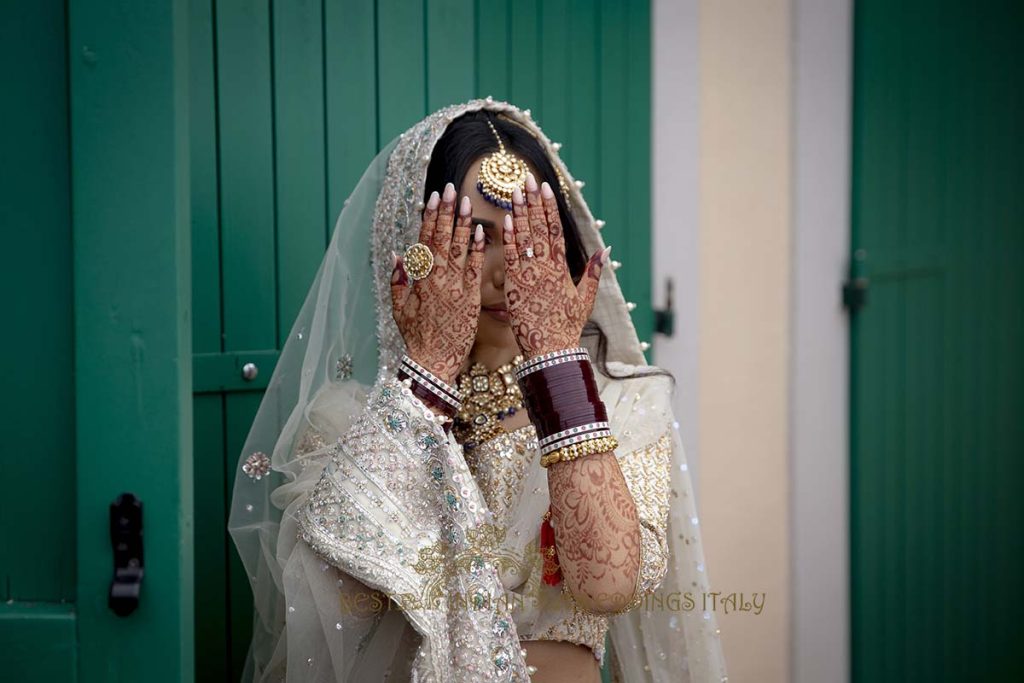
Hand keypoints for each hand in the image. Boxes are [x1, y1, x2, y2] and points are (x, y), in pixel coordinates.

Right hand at [390, 183, 484, 384]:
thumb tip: (397, 253)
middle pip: (441, 238)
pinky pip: (474, 268)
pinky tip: (481, 231)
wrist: (433, 361)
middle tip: (451, 189)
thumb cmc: (416, 337)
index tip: (433, 197)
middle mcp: (435, 279)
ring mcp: (454, 287)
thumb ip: (398, 280)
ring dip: (462, 223)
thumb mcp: (399, 308)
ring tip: (466, 201)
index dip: (429, 217)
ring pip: (458, 249)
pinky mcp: (470, 298)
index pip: (424, 241)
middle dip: (446, 212)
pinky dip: (477, 249)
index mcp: (418, 280)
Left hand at [501, 173, 610, 357]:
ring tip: (513, 193)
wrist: (551, 351)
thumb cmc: (566, 328)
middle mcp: (547, 269)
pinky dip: (509, 240)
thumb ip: (594, 273)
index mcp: (563, 269)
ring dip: (519, 214)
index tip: (545, 188)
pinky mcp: (516, 287)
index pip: (556, 231)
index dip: (549, 208)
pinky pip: (512, 259)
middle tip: (526, 180)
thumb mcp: (585, 300)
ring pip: (524, 240)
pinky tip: (505, 221)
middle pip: (539, 229)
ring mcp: (531, 276)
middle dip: (532, 203)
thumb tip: (606, 250)